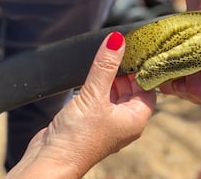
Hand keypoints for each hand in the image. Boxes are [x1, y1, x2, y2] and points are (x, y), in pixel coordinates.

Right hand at [6, 32, 155, 178]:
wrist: (51, 159)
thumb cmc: (78, 138)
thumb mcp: (94, 95)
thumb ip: (105, 66)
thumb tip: (117, 40)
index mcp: (135, 119)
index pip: (148, 88)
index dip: (142, 69)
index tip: (135, 49)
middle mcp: (124, 122)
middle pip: (132, 89)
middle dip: (124, 71)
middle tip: (117, 51)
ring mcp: (107, 122)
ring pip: (114, 93)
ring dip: (109, 78)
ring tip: (103, 60)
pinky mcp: (91, 121)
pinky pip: (100, 99)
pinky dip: (97, 87)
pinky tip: (90, 77)